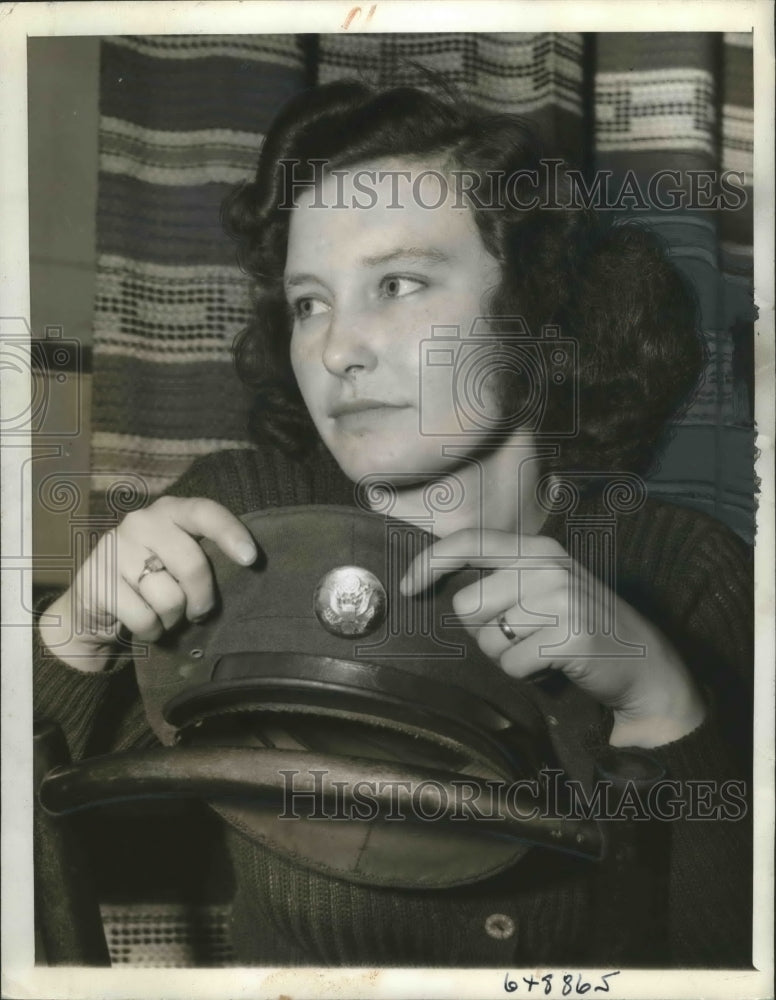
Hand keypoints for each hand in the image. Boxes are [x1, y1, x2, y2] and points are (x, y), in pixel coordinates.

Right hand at [41, 497, 256, 671]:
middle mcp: (140, 522)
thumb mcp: (179, 562)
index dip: (230, 533)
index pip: (204, 512)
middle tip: (199, 612)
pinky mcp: (97, 580)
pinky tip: (144, 625)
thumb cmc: (151, 583)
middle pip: (192, 564)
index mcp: (169, 511)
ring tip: (163, 615)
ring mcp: (114, 549)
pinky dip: (151, 631)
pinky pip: (145, 618)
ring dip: (173, 619)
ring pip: (170, 598)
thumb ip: (205, 557)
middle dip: (202, 599)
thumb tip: (245, 568)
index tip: (251, 558)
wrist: (92, 607)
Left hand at [400, 529, 705, 748]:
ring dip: (504, 654)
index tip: (407, 585)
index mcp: (536, 548)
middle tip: (519, 634)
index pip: (469, 542)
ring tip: (538, 648)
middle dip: (482, 629)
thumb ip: (500, 575)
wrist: (642, 662)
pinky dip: (524, 674)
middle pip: (467, 605)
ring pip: (487, 639)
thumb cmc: (579, 623)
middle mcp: (547, 566)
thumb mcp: (544, 584)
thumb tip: (432, 577)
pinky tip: (551, 665)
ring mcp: (561, 600)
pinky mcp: (569, 637)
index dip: (430, 562)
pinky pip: (511, 665)